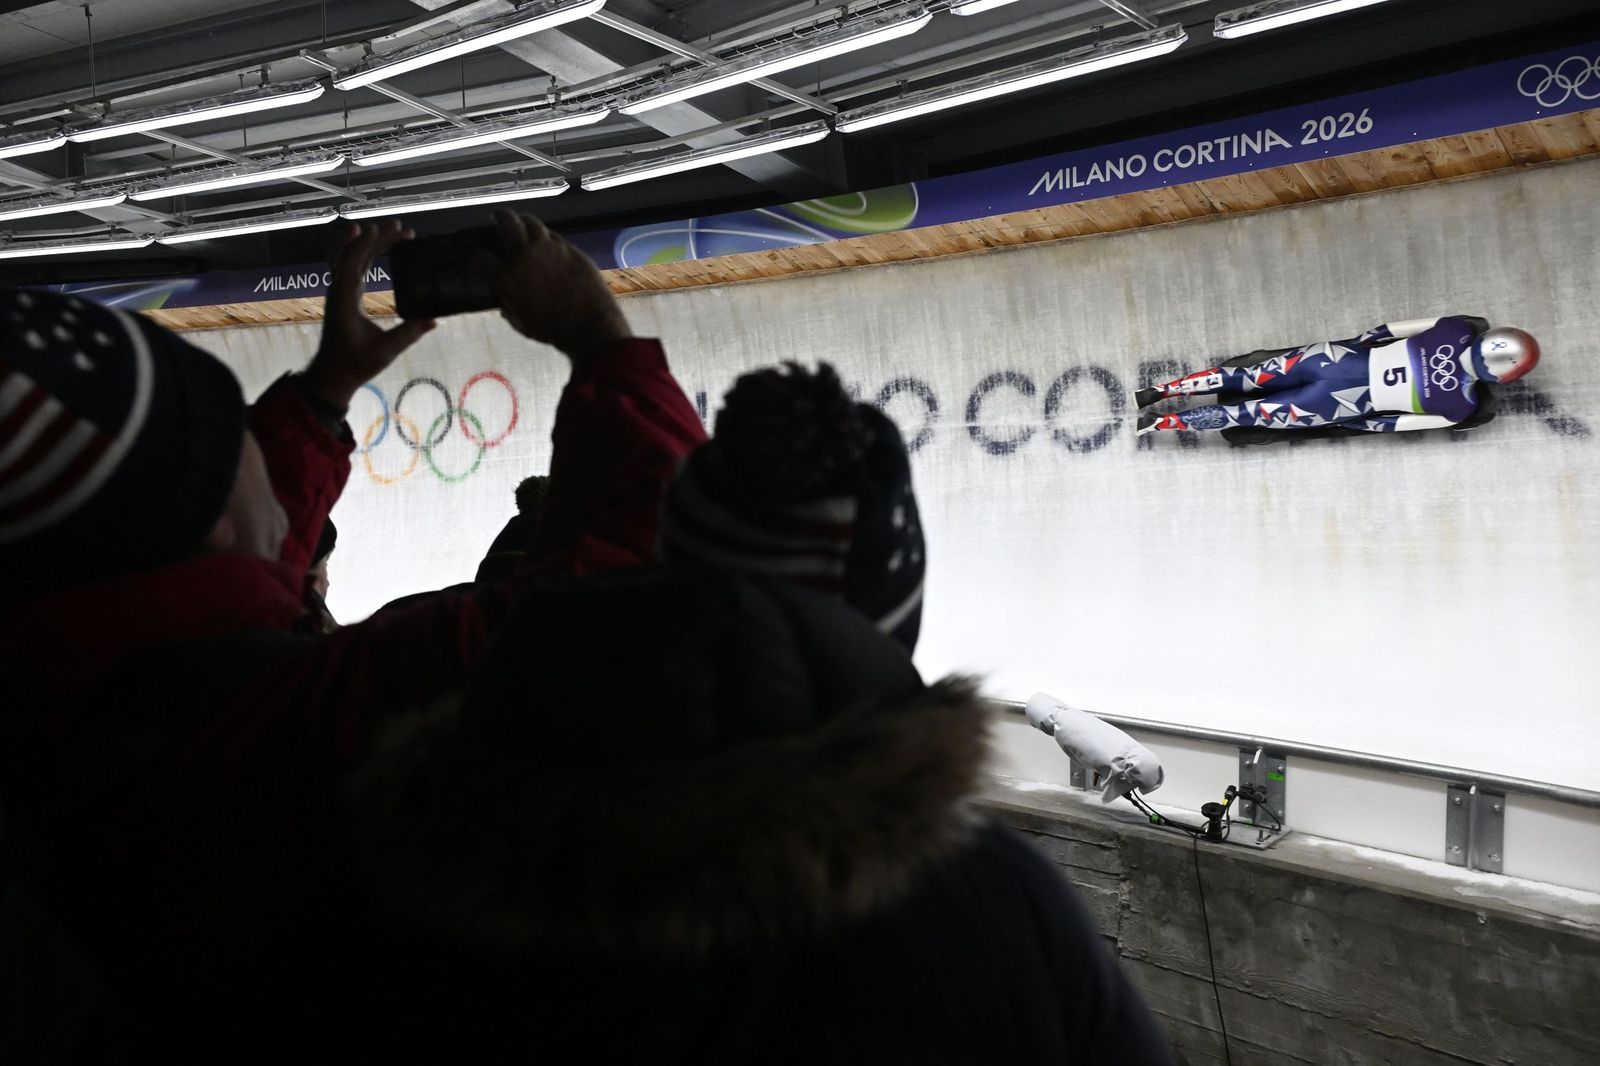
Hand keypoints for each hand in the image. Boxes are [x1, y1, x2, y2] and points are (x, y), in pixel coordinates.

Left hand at [304, 220, 436, 408]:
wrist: (332, 374)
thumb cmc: (355, 364)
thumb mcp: (385, 351)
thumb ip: (408, 334)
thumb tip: (434, 319)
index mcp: (345, 299)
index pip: (355, 263)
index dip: (369, 244)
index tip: (385, 230)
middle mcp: (339, 290)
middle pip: (356, 254)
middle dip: (378, 238)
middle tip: (401, 226)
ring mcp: (340, 291)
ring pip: (353, 257)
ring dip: (371, 242)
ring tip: (392, 230)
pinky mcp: (345, 295)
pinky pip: (353, 266)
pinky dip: (364, 252)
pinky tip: (374, 243)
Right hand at [479, 210, 630, 360]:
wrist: (589, 326)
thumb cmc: (551, 330)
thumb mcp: (520, 322)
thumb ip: (508, 305)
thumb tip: (505, 298)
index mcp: (507, 276)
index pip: (481, 257)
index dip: (479, 259)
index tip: (482, 261)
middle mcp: (525, 255)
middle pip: (506, 222)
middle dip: (498, 217)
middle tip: (497, 217)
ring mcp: (549, 248)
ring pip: (531, 221)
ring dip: (523, 221)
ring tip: (522, 223)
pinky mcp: (569, 248)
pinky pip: (553, 235)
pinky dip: (545, 237)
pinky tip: (546, 243)